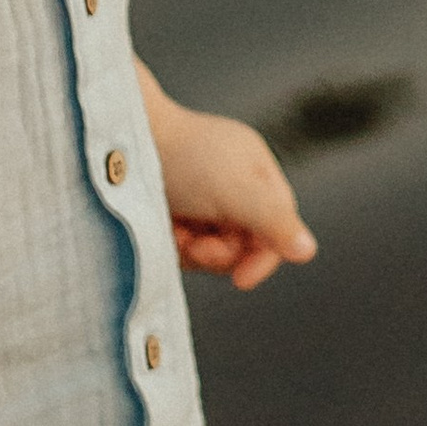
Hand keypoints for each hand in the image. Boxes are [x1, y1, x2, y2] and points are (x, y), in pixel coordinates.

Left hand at [138, 65, 316, 291]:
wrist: (118, 146)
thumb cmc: (182, 159)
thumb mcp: (236, 191)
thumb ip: (274, 221)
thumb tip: (309, 252)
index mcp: (254, 170)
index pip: (277, 223)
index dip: (265, 256)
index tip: (242, 279)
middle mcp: (230, 185)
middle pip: (245, 243)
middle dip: (223, 252)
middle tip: (199, 247)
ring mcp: (198, 201)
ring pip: (214, 251)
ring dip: (197, 253)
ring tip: (179, 236)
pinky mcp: (169, 215)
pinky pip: (184, 249)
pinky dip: (176, 248)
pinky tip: (163, 232)